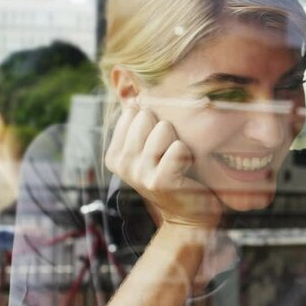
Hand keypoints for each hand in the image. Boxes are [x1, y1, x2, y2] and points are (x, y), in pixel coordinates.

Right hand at [105, 106, 220, 227]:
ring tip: (179, 162)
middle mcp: (122, 164)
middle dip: (167, 130)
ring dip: (178, 142)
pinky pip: (179, 148)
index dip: (155, 122)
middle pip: (147, 116)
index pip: (133, 111)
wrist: (190, 216)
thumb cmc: (175, 176)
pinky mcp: (160, 181)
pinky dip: (188, 155)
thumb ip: (139, 124)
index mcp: (115, 155)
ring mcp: (139, 173)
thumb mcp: (150, 151)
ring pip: (163, 128)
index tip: (160, 145)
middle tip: (171, 154)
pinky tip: (186, 171)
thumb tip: (133, 89)